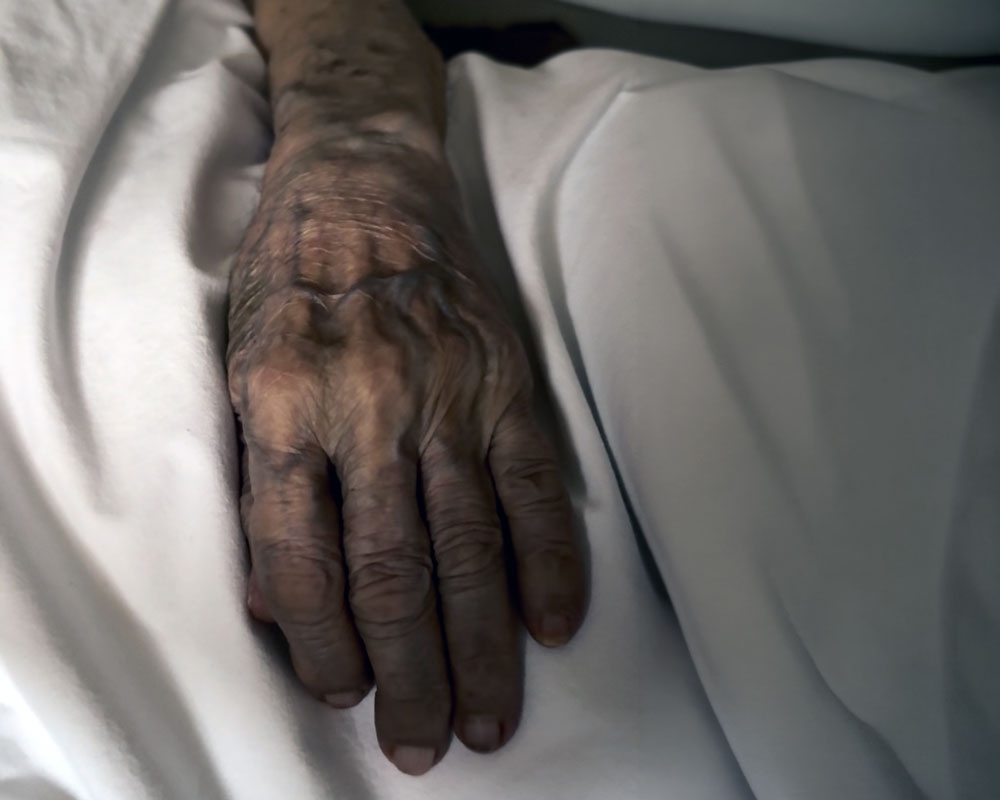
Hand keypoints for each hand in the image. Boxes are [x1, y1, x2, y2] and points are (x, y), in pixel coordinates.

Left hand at [227, 147, 586, 774]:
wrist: (363, 187)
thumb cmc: (293, 284)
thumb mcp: (241, 373)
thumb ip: (259, 485)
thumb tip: (277, 604)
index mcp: (284, 411)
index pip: (303, 563)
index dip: (323, 648)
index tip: (347, 696)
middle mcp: (368, 412)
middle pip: (393, 575)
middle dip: (412, 676)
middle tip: (428, 747)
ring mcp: (446, 399)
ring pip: (469, 548)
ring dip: (482, 644)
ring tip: (491, 717)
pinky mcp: (504, 384)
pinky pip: (534, 488)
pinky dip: (549, 561)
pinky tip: (554, 624)